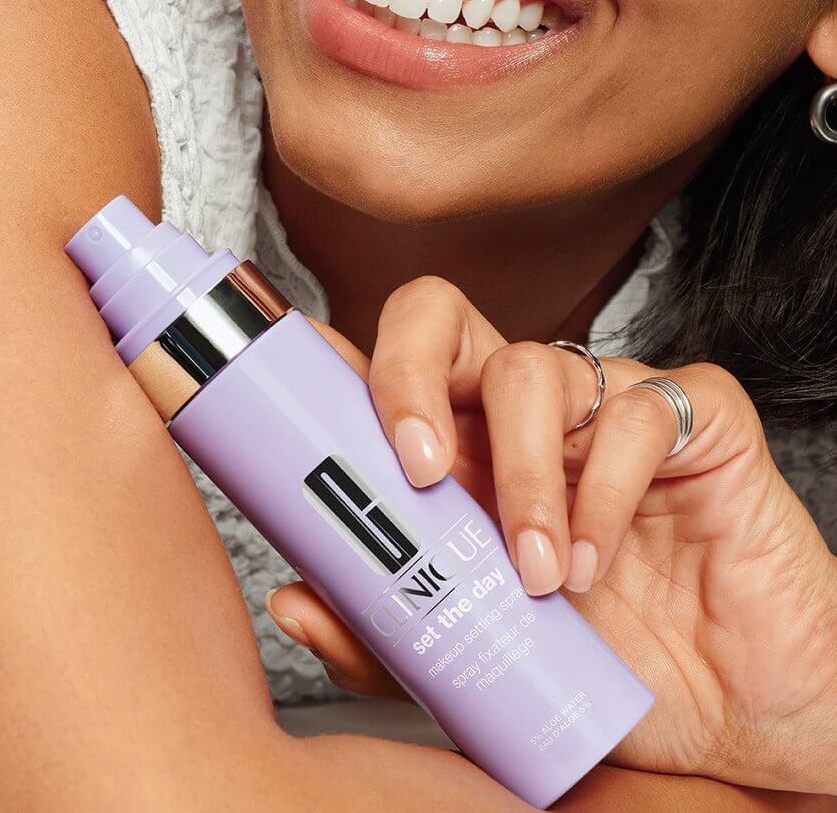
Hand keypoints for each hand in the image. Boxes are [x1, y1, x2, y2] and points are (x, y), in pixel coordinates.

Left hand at [266, 277, 836, 793]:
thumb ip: (383, 634)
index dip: (341, 372)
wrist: (735, 710)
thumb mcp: (472, 658)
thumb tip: (292, 598)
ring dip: (523, 474)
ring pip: (534, 370)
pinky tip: (597, 566)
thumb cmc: (602, 666)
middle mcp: (523, 413)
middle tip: (416, 466)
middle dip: (407, 374)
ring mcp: (604, 406)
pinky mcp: (691, 418)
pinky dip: (604, 495)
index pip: (387, 372)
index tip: (302, 419)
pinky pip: (636, 415)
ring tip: (535, 572)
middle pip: (440, 317)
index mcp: (465, 448)